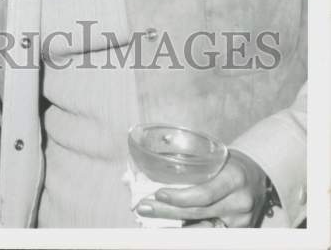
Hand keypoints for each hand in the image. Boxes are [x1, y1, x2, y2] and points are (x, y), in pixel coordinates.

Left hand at [135, 149, 268, 227]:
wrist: (257, 175)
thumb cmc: (226, 163)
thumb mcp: (211, 156)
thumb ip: (182, 162)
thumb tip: (135, 171)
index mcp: (234, 177)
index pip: (205, 193)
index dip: (180, 197)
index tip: (158, 195)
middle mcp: (240, 202)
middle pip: (199, 213)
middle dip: (168, 212)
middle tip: (144, 207)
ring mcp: (241, 221)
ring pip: (204, 229)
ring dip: (175, 227)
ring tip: (151, 224)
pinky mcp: (239, 232)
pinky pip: (210, 236)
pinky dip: (189, 232)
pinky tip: (171, 230)